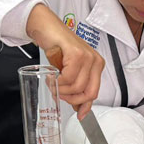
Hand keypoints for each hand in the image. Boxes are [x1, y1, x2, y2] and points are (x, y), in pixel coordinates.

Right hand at [28, 4, 104, 119]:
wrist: (47, 29)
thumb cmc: (58, 48)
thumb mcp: (69, 70)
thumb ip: (75, 87)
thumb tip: (78, 108)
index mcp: (96, 66)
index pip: (94, 92)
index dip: (86, 106)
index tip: (80, 115)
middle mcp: (95, 61)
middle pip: (89, 93)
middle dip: (72, 99)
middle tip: (59, 95)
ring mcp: (88, 57)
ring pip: (77, 87)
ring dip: (61, 90)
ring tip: (53, 83)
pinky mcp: (77, 54)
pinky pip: (68, 78)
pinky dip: (58, 82)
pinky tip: (53, 77)